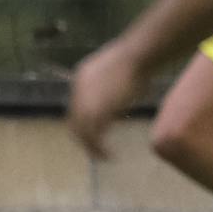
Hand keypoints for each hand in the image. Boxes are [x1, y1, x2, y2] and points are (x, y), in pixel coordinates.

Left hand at [67, 40, 146, 158]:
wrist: (137, 55)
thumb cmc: (136, 59)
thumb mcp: (116, 72)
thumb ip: (111, 87)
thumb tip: (118, 100)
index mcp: (81, 78)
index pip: (76, 107)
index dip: (84, 122)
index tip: (94, 133)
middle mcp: (78, 91)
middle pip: (75, 122)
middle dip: (84, 138)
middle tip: (94, 151)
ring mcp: (86, 101)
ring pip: (83, 132)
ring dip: (91, 147)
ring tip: (102, 157)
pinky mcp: (97, 112)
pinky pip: (94, 136)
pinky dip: (99, 149)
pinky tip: (109, 155)